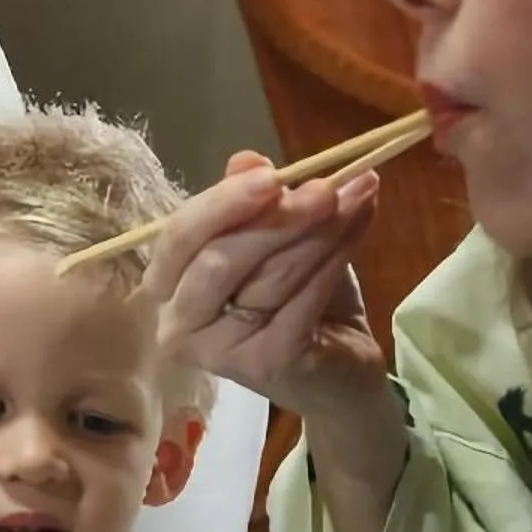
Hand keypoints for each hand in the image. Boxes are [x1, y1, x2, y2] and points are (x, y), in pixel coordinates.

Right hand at [144, 149, 387, 419]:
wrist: (341, 372)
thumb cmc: (300, 302)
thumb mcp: (277, 241)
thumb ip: (255, 204)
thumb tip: (245, 160)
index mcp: (170, 288)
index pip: (177, 239)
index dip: (220, 204)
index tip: (270, 174)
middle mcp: (180, 325)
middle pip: (216, 260)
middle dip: (274, 218)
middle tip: (326, 186)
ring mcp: (220, 352)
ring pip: (267, 276)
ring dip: (318, 230)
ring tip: (359, 193)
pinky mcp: (265, 365)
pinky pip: (301, 299)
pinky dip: (335, 257)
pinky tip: (361, 223)